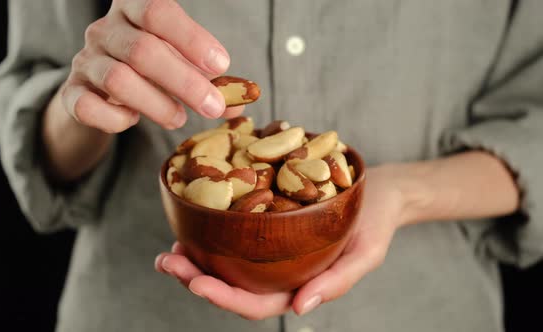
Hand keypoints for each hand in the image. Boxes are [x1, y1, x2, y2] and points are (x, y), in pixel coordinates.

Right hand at [62, 0, 242, 132]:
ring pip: (118, 80)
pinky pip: (88, 107)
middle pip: (143, 50)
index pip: (158, 10)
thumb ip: (210, 80)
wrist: (101, 91)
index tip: (221, 65)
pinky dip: (116, 120)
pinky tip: (133, 121)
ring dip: (157, 104)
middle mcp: (104, 29)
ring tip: (179, 119)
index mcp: (133, 8)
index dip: (191, 38)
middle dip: (185, 82)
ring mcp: (84, 60)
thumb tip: (241, 100)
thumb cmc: (152, 71)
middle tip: (213, 106)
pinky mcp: (71, 93)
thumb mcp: (183, 66)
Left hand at [154, 166, 407, 319]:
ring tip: (169, 249)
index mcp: (300, 286)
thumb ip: (336, 282)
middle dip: (195, 278)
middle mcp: (280, 273)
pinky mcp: (268, 225)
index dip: (225, 298)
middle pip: (232, 286)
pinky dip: (211, 232)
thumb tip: (300, 308)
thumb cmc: (376, 222)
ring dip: (195, 259)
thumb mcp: (366, 253)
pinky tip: (192, 222)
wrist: (379, 191)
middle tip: (166, 262)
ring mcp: (272, 252)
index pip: (257, 304)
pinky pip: (236, 235)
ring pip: (228, 263)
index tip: (196, 282)